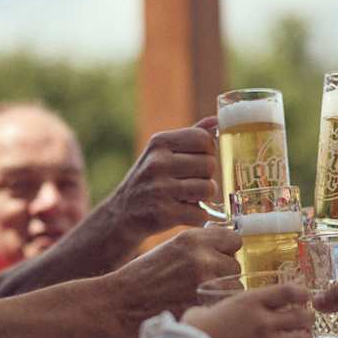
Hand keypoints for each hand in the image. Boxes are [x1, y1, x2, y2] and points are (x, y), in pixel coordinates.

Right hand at [102, 118, 218, 241]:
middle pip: (210, 165)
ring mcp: (160, 189)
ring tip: (188, 198)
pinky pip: (201, 214)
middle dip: (206, 177)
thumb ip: (190, 136)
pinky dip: (197, 217)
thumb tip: (216, 120)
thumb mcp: (161, 153)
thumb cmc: (148, 180)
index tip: (198, 161)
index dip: (208, 152)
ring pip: (208, 189)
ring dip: (203, 198)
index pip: (204, 139)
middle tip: (191, 183)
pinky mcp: (164, 214)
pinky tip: (184, 213)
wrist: (121, 215)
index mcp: (159, 142)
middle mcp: (158, 162)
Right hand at [114, 227, 241, 322]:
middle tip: (202, 281)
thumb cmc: (145, 276)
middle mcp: (202, 256)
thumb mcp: (172, 248)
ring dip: (222, 291)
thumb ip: (200, 246)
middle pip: (235, 264)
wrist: (122, 302)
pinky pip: (224, 304)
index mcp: (193, 238)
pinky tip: (198, 306)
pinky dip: (216, 306)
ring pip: (234, 286)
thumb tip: (227, 247)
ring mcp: (204, 282)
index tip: (218, 258)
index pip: (233, 239)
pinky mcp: (203, 304)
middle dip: (224, 273)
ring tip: (199, 294)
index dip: (226, 250)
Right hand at [183, 284, 312, 337]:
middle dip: (308, 318)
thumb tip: (206, 315)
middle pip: (300, 316)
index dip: (301, 292)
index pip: (286, 291)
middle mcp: (263, 321)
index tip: (305, 295)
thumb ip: (212, 311)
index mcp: (249, 302)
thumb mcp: (204, 311)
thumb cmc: (193, 332)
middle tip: (308, 320)